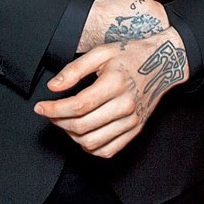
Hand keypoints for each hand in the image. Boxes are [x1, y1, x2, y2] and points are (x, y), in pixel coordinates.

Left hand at [34, 27, 188, 157]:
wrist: (163, 63)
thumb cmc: (129, 55)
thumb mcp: (100, 52)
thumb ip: (74, 69)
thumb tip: (53, 87)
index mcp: (114, 83)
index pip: (78, 105)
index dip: (54, 109)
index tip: (40, 107)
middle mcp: (125, 105)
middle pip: (82, 126)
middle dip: (59, 122)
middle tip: (50, 113)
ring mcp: (132, 121)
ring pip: (93, 143)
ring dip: (71, 136)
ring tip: (65, 122)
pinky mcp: (135, 130)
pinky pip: (108, 151)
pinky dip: (90, 147)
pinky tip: (82, 134)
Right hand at [78, 0, 196, 52]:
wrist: (92, 25)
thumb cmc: (116, 6)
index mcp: (166, 24)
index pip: (179, 19)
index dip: (172, 13)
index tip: (160, 11)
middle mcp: (161, 42)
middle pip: (171, 33)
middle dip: (164, 27)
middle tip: (144, 21)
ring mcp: (150, 52)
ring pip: (160, 43)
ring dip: (155, 38)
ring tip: (137, 29)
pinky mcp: (139, 58)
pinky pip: (148, 51)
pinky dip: (144, 46)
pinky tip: (133, 38)